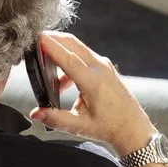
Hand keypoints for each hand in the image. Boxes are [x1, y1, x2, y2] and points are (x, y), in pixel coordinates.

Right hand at [29, 31, 154, 159]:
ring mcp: (104, 66)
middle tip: (34, 40)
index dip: (51, 47)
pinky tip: (60, 81)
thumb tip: (36, 113)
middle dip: (53, 38)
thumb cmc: (110, 127)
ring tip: (43, 63)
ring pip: (78, 48)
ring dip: (60, 49)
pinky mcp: (105, 68)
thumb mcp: (80, 127)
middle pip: (73, 44)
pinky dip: (69, 60)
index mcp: (94, 82)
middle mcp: (101, 69)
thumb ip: (56, 119)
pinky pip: (84, 56)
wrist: (133, 128)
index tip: (37, 38)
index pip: (68, 58)